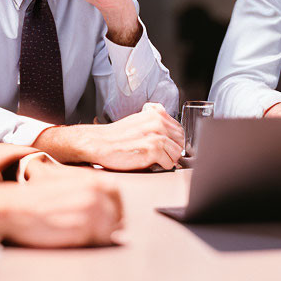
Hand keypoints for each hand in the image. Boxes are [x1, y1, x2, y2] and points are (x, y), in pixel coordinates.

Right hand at [0, 178, 123, 247]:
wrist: (15, 208)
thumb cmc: (35, 196)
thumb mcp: (63, 180)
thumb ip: (85, 186)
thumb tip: (103, 198)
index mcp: (92, 180)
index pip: (117, 193)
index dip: (114, 204)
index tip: (109, 212)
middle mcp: (95, 194)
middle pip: (118, 213)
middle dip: (112, 221)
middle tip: (99, 228)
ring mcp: (91, 213)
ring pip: (112, 228)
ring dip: (103, 233)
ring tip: (86, 234)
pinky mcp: (84, 231)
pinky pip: (101, 241)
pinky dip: (95, 243)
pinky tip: (79, 240)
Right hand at [37, 103, 184, 169]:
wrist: (99, 143)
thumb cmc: (116, 135)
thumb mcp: (139, 120)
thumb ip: (156, 122)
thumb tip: (171, 134)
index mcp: (156, 114)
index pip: (180, 130)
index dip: (175, 141)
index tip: (169, 148)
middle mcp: (158, 123)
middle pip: (181, 141)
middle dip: (174, 151)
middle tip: (162, 156)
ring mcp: (155, 136)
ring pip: (177, 153)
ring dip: (168, 159)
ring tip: (156, 160)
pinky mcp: (152, 150)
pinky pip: (169, 163)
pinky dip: (162, 166)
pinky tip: (151, 163)